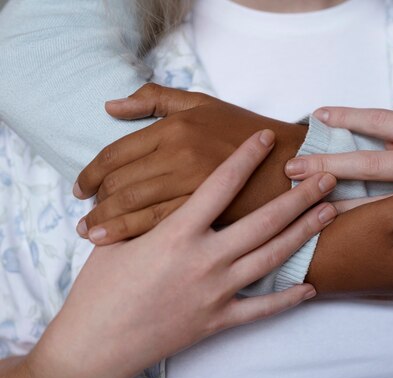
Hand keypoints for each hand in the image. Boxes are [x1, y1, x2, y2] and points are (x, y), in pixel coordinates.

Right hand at [28, 131, 336, 377]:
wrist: (97, 345)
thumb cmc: (100, 289)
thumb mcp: (114, 240)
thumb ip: (140, 212)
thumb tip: (147, 184)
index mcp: (177, 233)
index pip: (220, 184)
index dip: (247, 157)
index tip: (268, 137)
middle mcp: (205, 259)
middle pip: (264, 221)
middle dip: (299, 196)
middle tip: (327, 177)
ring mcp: (216, 291)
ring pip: (272, 257)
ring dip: (304, 233)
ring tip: (329, 213)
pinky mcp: (219, 320)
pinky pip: (262, 309)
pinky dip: (287, 298)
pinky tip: (310, 287)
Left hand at [74, 83, 306, 244]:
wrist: (290, 162)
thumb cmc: (243, 132)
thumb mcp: (202, 103)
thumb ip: (155, 99)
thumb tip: (111, 106)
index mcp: (174, 128)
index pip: (115, 154)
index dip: (91, 174)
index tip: (82, 188)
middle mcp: (178, 157)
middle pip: (120, 185)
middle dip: (97, 204)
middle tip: (85, 216)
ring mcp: (192, 188)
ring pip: (134, 208)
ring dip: (107, 223)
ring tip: (92, 234)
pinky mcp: (207, 214)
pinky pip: (159, 226)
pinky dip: (131, 235)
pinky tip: (116, 243)